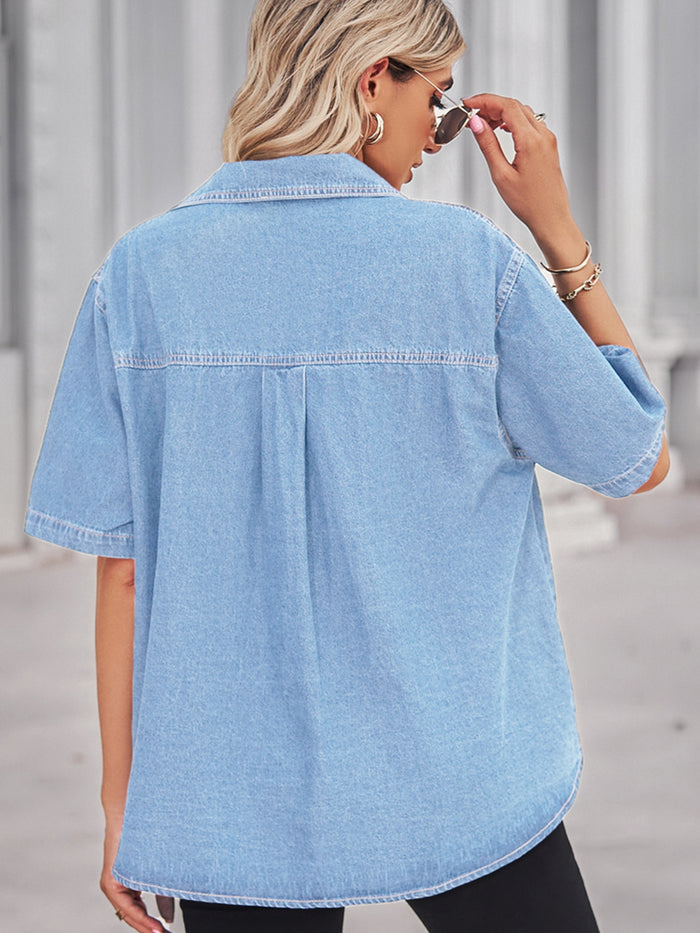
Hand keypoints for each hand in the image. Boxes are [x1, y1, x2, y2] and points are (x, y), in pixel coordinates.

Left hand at [100, 818, 169, 932]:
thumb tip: (168, 917)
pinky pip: (125, 904)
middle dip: (150, 929)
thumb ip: (162, 892)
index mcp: (129, 884)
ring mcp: (112, 884)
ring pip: (129, 913)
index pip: (141, 912)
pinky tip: (152, 922)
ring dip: (145, 926)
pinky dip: (139, 914)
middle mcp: (118, 886)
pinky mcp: (110, 880)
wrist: (131, 812)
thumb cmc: (145, 835)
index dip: (153, 925)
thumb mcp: (156, 869)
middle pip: (134, 917)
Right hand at [463, 93, 580, 258]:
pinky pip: (530, 123)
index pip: (506, 106)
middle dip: (491, 105)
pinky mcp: (548, 145)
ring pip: (522, 112)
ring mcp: (547, 139)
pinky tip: (502, 130)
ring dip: (502, 112)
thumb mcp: (501, 175)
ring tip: (484, 123)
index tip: (469, 104)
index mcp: (531, 141)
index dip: (484, 101)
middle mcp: (543, 135)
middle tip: (472, 114)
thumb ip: (488, 145)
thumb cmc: (530, 203)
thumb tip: (477, 124)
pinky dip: (513, 121)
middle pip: (514, 106)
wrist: (551, 217)